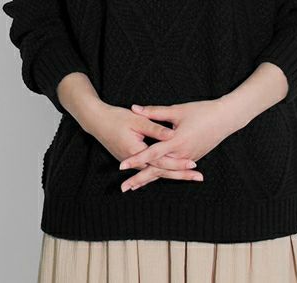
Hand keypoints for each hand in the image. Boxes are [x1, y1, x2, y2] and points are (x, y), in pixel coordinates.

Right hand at [83, 102, 200, 190]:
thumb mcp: (137, 120)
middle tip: (199, 177)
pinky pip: (149, 170)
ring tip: (191, 177)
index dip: (179, 163)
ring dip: (173, 175)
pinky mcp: (131, 161)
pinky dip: (161, 173)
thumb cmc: (116, 118)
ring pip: (156, 172)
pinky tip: (171, 175)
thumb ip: (155, 128)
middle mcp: (135, 162)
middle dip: (181, 174)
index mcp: (137, 152)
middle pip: (161, 171)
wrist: (97, 122)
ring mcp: (132, 163)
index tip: (194, 164)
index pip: (162, 162)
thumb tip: (171, 134)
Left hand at [118, 99, 235, 190]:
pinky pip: (174, 170)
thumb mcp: (177, 110)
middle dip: (139, 178)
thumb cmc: (201, 112)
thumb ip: (154, 112)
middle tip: (123, 188)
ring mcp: (188, 159)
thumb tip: (134, 108)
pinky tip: (153, 178)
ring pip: (166, 172)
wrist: (225, 119)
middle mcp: (182, 154)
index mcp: (176, 141)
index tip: (121, 166)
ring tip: (134, 186)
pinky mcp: (192, 159)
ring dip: (149, 179)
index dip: (136, 159)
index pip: (151, 153)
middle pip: (157, 170)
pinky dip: (163, 175)